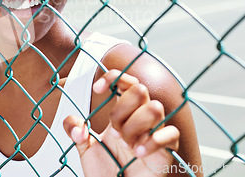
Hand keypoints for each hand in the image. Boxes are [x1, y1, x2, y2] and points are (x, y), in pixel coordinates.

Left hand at [63, 70, 178, 176]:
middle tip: (115, 133)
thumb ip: (76, 131)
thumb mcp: (86, 149)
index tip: (97, 89)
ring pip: (155, 108)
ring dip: (135, 125)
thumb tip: (74, 123)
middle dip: (122, 109)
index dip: (114, 77)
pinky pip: (171, 133)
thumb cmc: (107, 173)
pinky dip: (153, 141)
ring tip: (127, 145)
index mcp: (123, 112)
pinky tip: (139, 153)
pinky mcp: (168, 149)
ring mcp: (156, 131)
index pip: (126, 81)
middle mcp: (141, 117)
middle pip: (140, 89)